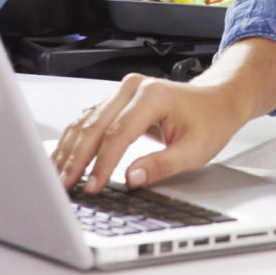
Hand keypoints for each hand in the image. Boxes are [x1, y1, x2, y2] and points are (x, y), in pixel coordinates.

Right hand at [52, 73, 245, 194]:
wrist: (217, 99)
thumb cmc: (210, 121)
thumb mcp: (195, 150)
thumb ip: (162, 165)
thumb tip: (131, 178)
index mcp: (153, 95)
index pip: (118, 134)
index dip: (102, 164)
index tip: (93, 186)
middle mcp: (132, 88)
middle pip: (94, 126)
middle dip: (77, 159)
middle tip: (64, 186)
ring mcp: (122, 91)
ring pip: (86, 122)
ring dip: (70, 150)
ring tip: (58, 177)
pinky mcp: (116, 100)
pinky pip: (89, 120)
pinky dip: (75, 141)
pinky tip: (64, 159)